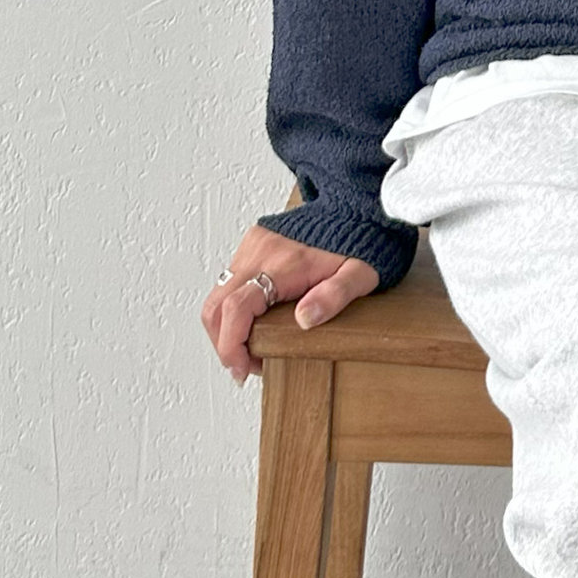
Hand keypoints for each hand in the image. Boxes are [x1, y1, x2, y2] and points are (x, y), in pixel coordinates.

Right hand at [200, 225, 379, 384]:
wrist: (357, 208)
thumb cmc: (361, 244)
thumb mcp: (361, 275)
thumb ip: (335, 296)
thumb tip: (305, 320)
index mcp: (284, 264)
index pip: (237, 308)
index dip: (231, 345)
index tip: (241, 369)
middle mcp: (260, 252)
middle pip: (217, 306)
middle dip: (224, 342)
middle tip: (247, 367)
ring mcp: (253, 246)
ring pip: (219, 294)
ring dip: (227, 327)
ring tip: (255, 349)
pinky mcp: (253, 243)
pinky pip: (231, 280)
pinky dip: (234, 307)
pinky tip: (257, 322)